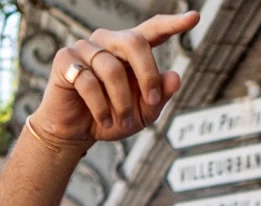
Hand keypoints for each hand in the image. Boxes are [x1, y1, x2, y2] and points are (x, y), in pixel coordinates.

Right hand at [31, 12, 199, 148]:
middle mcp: (107, 41)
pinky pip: (88, 82)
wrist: (75, 132)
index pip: (153, 30)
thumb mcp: (141, 114)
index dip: (173, 23)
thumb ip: (159, 97)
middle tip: (151, 101)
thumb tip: (175, 76)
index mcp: (129, 49)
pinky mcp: (66, 60)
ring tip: (121, 122)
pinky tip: (104, 120)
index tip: (194, 18)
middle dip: (147, 75)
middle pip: (135, 43)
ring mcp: (85, 48)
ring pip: (112, 69)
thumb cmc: (110, 118)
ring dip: (121, 102)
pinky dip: (100, 107)